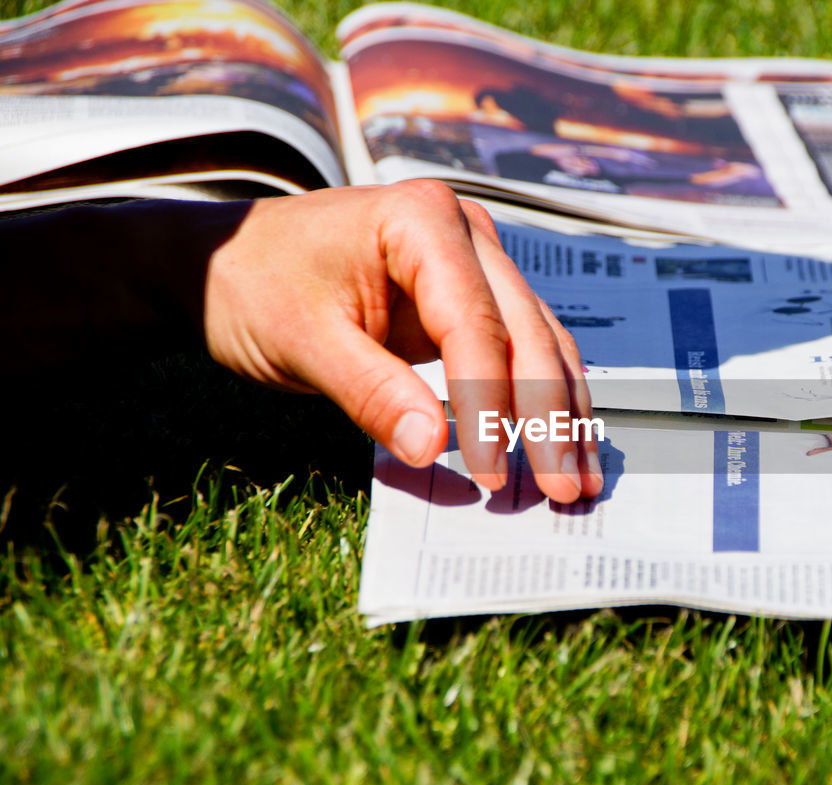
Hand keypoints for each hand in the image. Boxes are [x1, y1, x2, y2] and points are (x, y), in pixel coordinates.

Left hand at [204, 180, 603, 502]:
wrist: (229, 262)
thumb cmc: (254, 284)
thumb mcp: (301, 340)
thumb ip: (370, 391)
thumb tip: (433, 448)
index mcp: (422, 220)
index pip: (475, 324)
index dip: (489, 403)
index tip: (492, 471)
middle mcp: (466, 232)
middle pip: (525, 333)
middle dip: (547, 417)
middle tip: (561, 490)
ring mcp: (477, 263)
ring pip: (539, 344)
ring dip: (561, 416)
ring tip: (577, 482)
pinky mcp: (474, 299)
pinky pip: (521, 352)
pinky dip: (540, 403)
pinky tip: (560, 448)